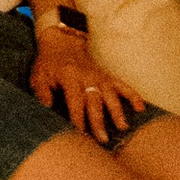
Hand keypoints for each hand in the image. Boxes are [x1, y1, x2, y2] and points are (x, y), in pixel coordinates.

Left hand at [29, 23, 143, 139]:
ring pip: (110, 94)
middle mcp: (87, 76)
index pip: (75, 100)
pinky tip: (141, 107)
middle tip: (103, 139)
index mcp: (69, 76)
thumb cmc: (48, 63)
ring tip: (123, 127)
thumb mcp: (38, 76)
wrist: (62, 41)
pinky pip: (122, 85)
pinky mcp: (106, 75)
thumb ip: (42, 93)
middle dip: (99, 120)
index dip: (78, 118)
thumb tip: (47, 109)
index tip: (80, 135)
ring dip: (117, 110)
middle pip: (94, 100)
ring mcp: (99, 75)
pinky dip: (132, 95)